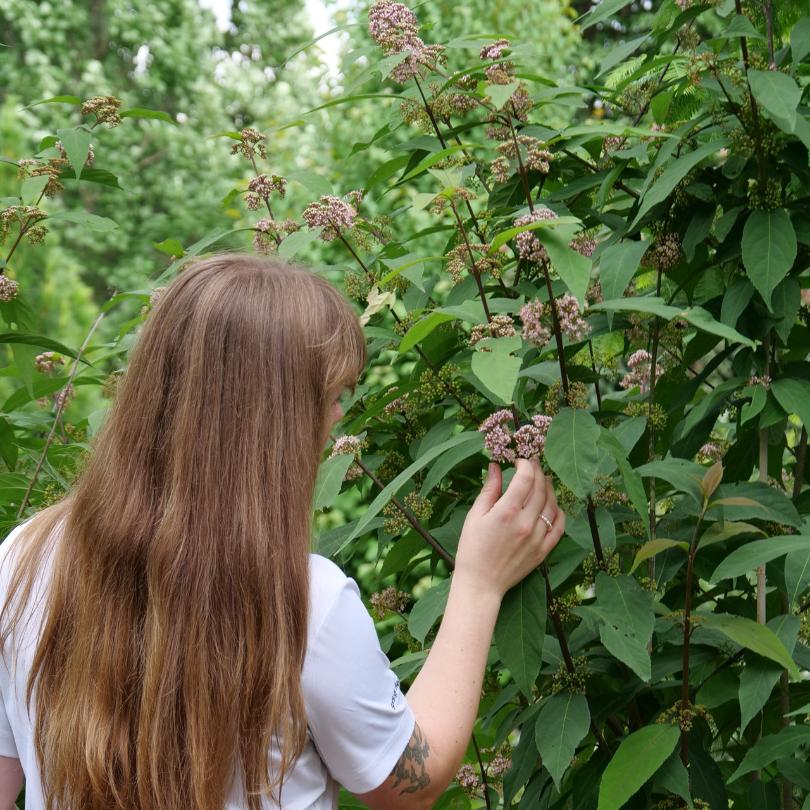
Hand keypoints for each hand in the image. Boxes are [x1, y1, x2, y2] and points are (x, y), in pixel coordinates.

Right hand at [454, 457, 564, 599]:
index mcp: (506, 512)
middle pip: (541, 488)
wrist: (481, 584)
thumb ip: (489, 490)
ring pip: (552, 504)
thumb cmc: (472, 549)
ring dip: (549, 488)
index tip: (519, 462)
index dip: (525, 464)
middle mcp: (525, 523)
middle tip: (532, 466)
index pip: (526, 478)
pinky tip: (552, 504)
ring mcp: (537, 538)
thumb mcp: (475, 516)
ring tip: (542, 481)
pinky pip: (560, 526)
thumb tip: (496, 467)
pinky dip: (559, 511)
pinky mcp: (543, 550)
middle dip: (538, 472)